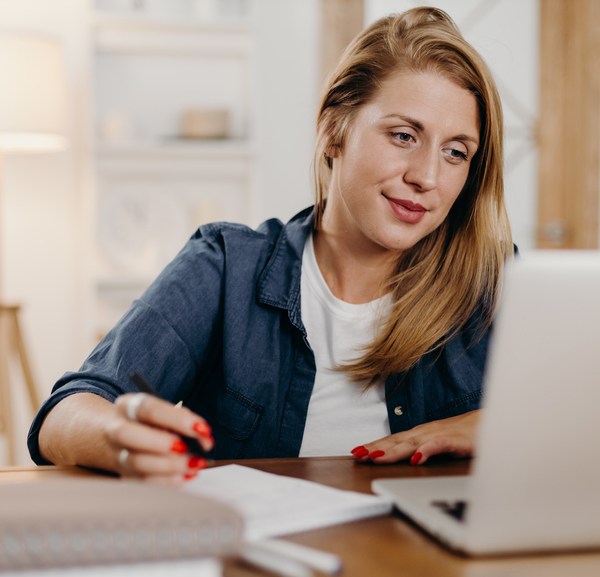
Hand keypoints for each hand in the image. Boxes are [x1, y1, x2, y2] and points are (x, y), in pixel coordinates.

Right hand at [107, 393, 213, 482]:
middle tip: (185, 448)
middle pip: (127, 434)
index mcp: (129, 406)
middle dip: (160, 442)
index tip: (202, 429)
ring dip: (169, 465)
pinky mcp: (124, 474)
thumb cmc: (151, 422)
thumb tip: (203, 434)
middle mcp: (116, 428)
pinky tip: (185, 476)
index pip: (150, 409)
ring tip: (193, 464)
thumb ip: (183, 420)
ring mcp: (117, 454)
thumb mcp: (165, 412)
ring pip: (135, 462)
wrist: (122, 436)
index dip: (177, 419)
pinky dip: (167, 480)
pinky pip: (142, 481)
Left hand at [350, 410, 479, 464]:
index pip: (392, 440)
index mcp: (420, 434)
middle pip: (395, 441)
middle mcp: (424, 432)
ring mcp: (438, 434)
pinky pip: (438, 445)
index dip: (374, 446)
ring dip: (392, 450)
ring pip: (411, 443)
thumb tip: (406, 458)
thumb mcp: (438, 444)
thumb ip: (422, 450)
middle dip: (375, 448)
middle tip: (357, 455)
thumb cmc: (465, 434)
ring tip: (375, 457)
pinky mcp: (454, 440)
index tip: (356, 452)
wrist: (491, 422)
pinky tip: (416, 458)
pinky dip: (426, 451)